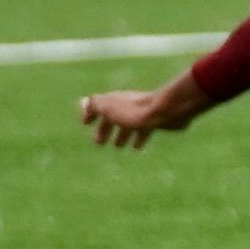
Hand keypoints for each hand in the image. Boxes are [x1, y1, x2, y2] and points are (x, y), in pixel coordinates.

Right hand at [79, 80, 203, 148]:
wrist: (165, 111)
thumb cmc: (134, 111)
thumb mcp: (108, 108)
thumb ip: (94, 105)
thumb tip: (84, 102)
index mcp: (115, 100)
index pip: (99, 106)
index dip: (91, 113)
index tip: (85, 123)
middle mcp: (129, 104)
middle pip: (114, 116)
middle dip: (105, 128)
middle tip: (98, 142)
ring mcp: (143, 112)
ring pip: (129, 124)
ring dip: (122, 134)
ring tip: (118, 146)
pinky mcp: (157, 120)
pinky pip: (144, 130)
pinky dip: (138, 138)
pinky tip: (137, 147)